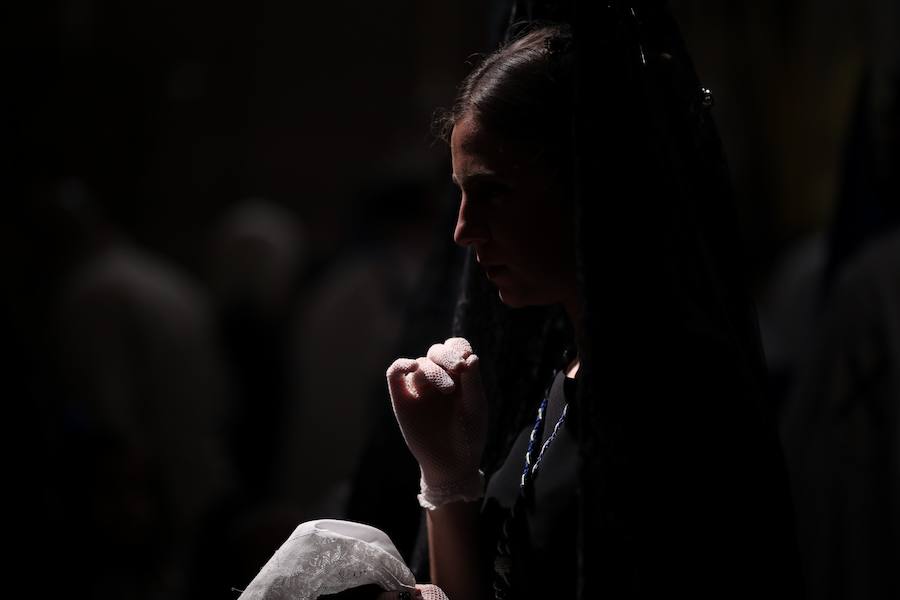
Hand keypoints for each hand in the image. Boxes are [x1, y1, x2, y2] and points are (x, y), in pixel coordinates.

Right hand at [386, 338, 486, 497]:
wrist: (452, 465)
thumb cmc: (468, 436)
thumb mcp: (476, 407)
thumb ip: (473, 382)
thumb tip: (470, 356)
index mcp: (458, 376)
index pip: (455, 347)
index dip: (459, 348)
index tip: (466, 363)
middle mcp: (438, 378)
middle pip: (437, 351)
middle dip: (447, 356)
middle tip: (458, 370)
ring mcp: (419, 388)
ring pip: (421, 363)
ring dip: (435, 370)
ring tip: (449, 389)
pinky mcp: (402, 399)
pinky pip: (395, 373)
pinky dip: (402, 364)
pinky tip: (414, 366)